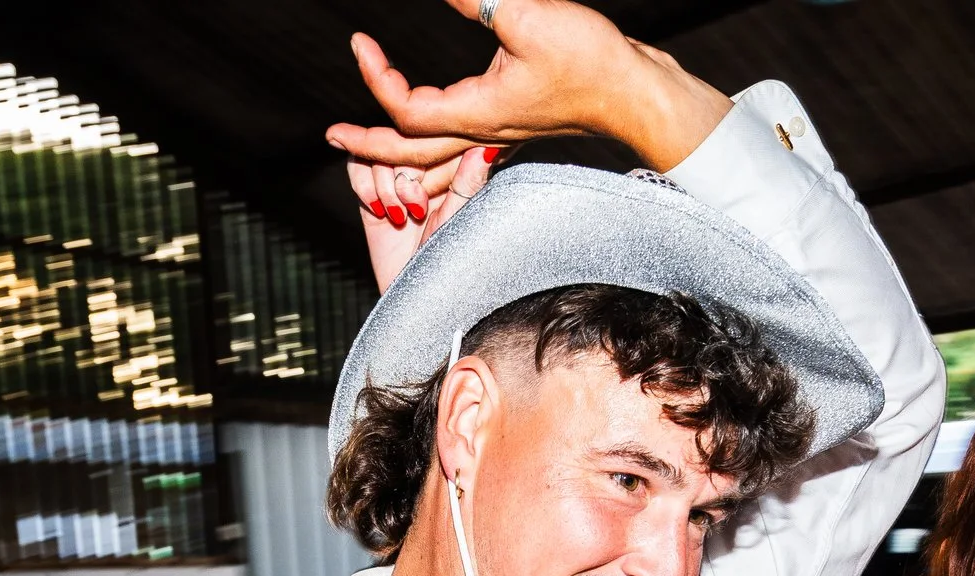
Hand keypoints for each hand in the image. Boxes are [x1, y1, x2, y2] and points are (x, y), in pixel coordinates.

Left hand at [323, 0, 733, 174]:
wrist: (640, 92)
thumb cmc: (592, 62)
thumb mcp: (525, 15)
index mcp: (479, 114)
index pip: (407, 112)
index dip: (375, 80)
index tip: (359, 44)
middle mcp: (485, 132)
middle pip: (413, 155)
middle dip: (369, 148)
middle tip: (334, 138)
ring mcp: (502, 134)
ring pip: (439, 161)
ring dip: (399, 159)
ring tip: (369, 152)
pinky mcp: (517, 125)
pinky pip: (464, 153)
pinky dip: (436, 154)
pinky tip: (431, 144)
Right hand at [347, 145, 495, 292]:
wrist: (414, 294)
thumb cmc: (446, 259)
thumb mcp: (459, 219)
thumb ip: (469, 181)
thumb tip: (487, 146)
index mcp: (451, 170)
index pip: (431, 138)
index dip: (426, 162)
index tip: (430, 197)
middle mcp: (424, 169)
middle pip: (401, 140)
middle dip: (404, 176)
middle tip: (416, 209)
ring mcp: (396, 178)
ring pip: (377, 151)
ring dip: (385, 185)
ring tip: (400, 215)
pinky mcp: (371, 191)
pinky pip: (357, 166)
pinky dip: (364, 186)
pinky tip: (379, 210)